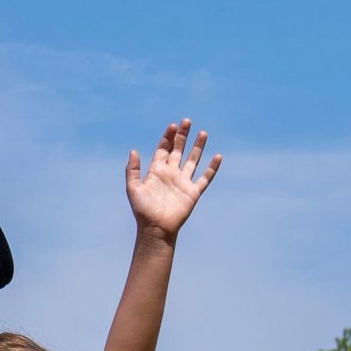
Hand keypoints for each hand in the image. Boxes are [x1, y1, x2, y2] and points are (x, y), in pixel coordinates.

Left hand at [124, 118, 222, 238]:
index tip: (173, 125)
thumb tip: (133, 150)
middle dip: (182, 136)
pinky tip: (217, 156)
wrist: (155, 229)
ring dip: (198, 147)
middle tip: (187, 121)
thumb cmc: (142, 211)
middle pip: (178, 151)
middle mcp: (171, 174)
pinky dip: (212, 168)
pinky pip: (205, 178)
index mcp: (157, 171)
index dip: (168, 137)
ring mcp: (183, 182)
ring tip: (203, 133)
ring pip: (193, 160)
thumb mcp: (133, 188)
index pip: (164, 149)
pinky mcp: (193, 192)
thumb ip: (133, 169)